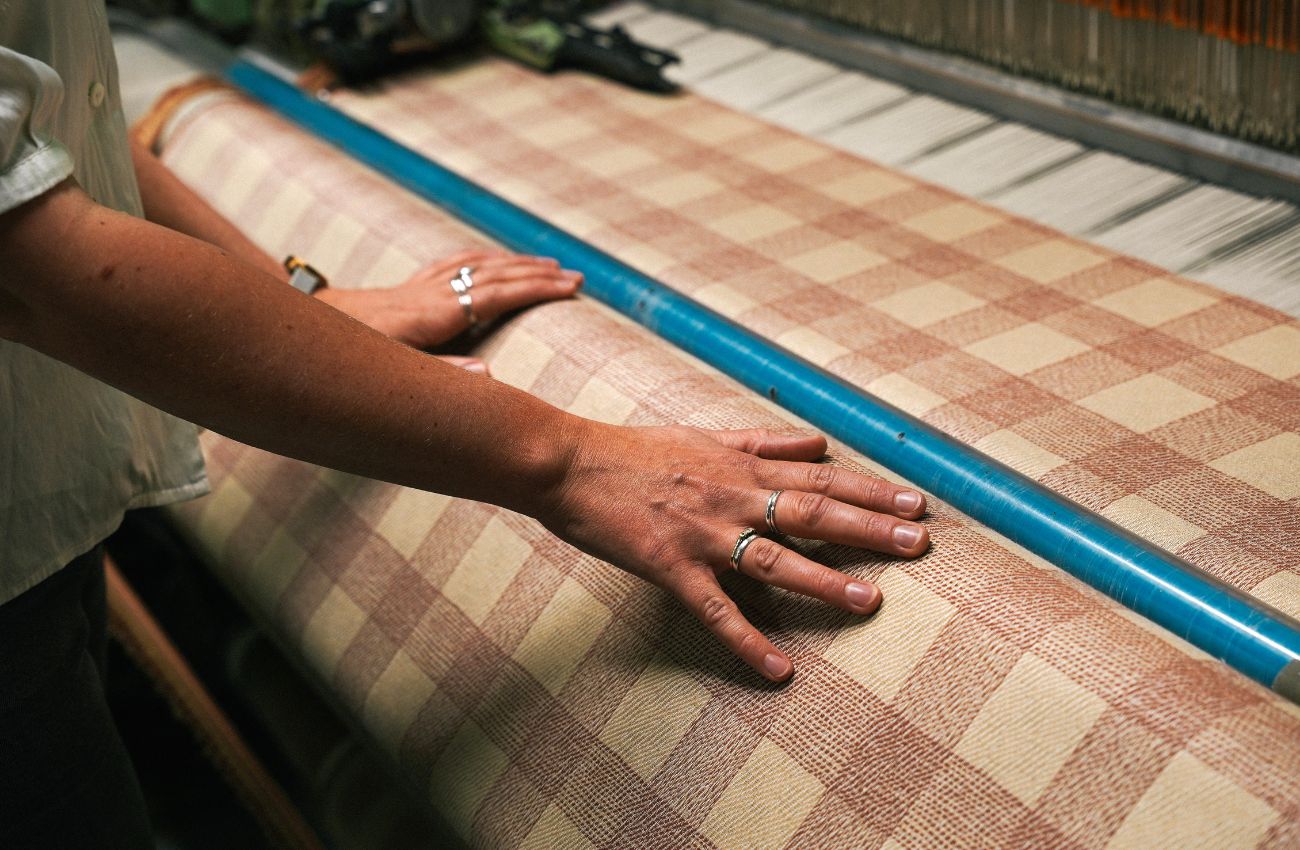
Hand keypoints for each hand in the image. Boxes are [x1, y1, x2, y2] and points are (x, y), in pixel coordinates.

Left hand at [316, 249, 581, 351]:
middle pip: (495, 276)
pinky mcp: (407, 289)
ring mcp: (419, 287)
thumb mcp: (394, 369)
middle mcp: (431, 294)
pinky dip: (481, 259)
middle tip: (576, 276)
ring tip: (547, 264)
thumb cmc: (348, 354)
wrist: (304, 326)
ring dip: (515, 264)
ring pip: (477, 266)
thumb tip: (490, 376)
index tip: (571, 286)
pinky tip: (490, 260)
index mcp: (435, 315)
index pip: (498, 295)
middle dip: (538, 274)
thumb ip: (443, 374)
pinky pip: (453, 265)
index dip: (538, 289)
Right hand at [542, 423, 929, 681]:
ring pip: (773, 559)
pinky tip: (778, 670)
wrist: (568, 464)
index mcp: (742, 467)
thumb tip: (818, 442)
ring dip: (823, 580)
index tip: (916, 504)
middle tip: (918, 546)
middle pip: (811, 512)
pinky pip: (715, 610)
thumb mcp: (705, 434)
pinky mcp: (669, 566)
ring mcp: (702, 535)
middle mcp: (731, 497)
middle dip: (868, 530)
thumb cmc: (636, 449)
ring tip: (870, 602)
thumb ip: (764, 442)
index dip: (870, 491)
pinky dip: (747, 640)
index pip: (820, 476)